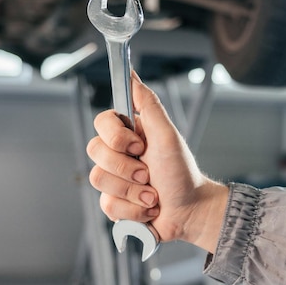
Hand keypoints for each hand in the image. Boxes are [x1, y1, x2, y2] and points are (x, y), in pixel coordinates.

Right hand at [86, 71, 228, 252]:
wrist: (190, 211)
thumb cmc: (182, 172)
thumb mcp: (167, 134)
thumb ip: (148, 104)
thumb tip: (131, 74)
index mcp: (129, 133)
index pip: (101, 122)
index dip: (117, 137)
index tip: (140, 146)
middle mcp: (118, 154)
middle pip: (95, 151)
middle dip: (126, 168)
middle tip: (150, 174)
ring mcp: (114, 179)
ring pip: (98, 179)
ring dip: (132, 191)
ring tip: (153, 195)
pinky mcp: (114, 203)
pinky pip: (107, 205)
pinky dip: (133, 209)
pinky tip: (148, 208)